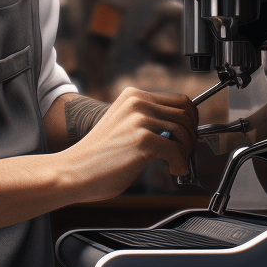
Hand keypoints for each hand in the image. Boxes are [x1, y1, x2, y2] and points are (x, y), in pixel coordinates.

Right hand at [62, 87, 197, 202]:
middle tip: (185, 152)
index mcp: (133, 96)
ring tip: (176, 163)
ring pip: (185, 131)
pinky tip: (173, 170)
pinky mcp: (142, 140)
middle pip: (186, 113)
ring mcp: (139, 120)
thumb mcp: (124, 124)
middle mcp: (137, 102)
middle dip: (192, 135)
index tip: (188, 136)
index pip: (180, 100)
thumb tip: (181, 128)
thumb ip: (148, 120)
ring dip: (186, 151)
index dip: (191, 119)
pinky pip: (177, 151)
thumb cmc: (99, 156)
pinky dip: (180, 164)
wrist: (74, 171)